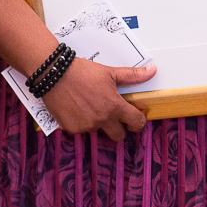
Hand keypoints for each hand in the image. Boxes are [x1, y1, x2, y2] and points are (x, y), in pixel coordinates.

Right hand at [41, 59, 157, 141]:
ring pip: (98, 131)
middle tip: (114, 116)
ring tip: (89, 104)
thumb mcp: (110, 72)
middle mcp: (101, 120)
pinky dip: (81, 121)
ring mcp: (86, 126)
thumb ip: (133, 75)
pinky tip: (77, 107)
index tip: (136, 118)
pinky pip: (82, 130)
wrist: (54, 74)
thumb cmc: (82, 71)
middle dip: (119, 128)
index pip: (136, 123)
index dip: (138, 122)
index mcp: (114, 106)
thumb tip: (152, 71)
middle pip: (118, 135)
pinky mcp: (72, 128)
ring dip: (98, 122)